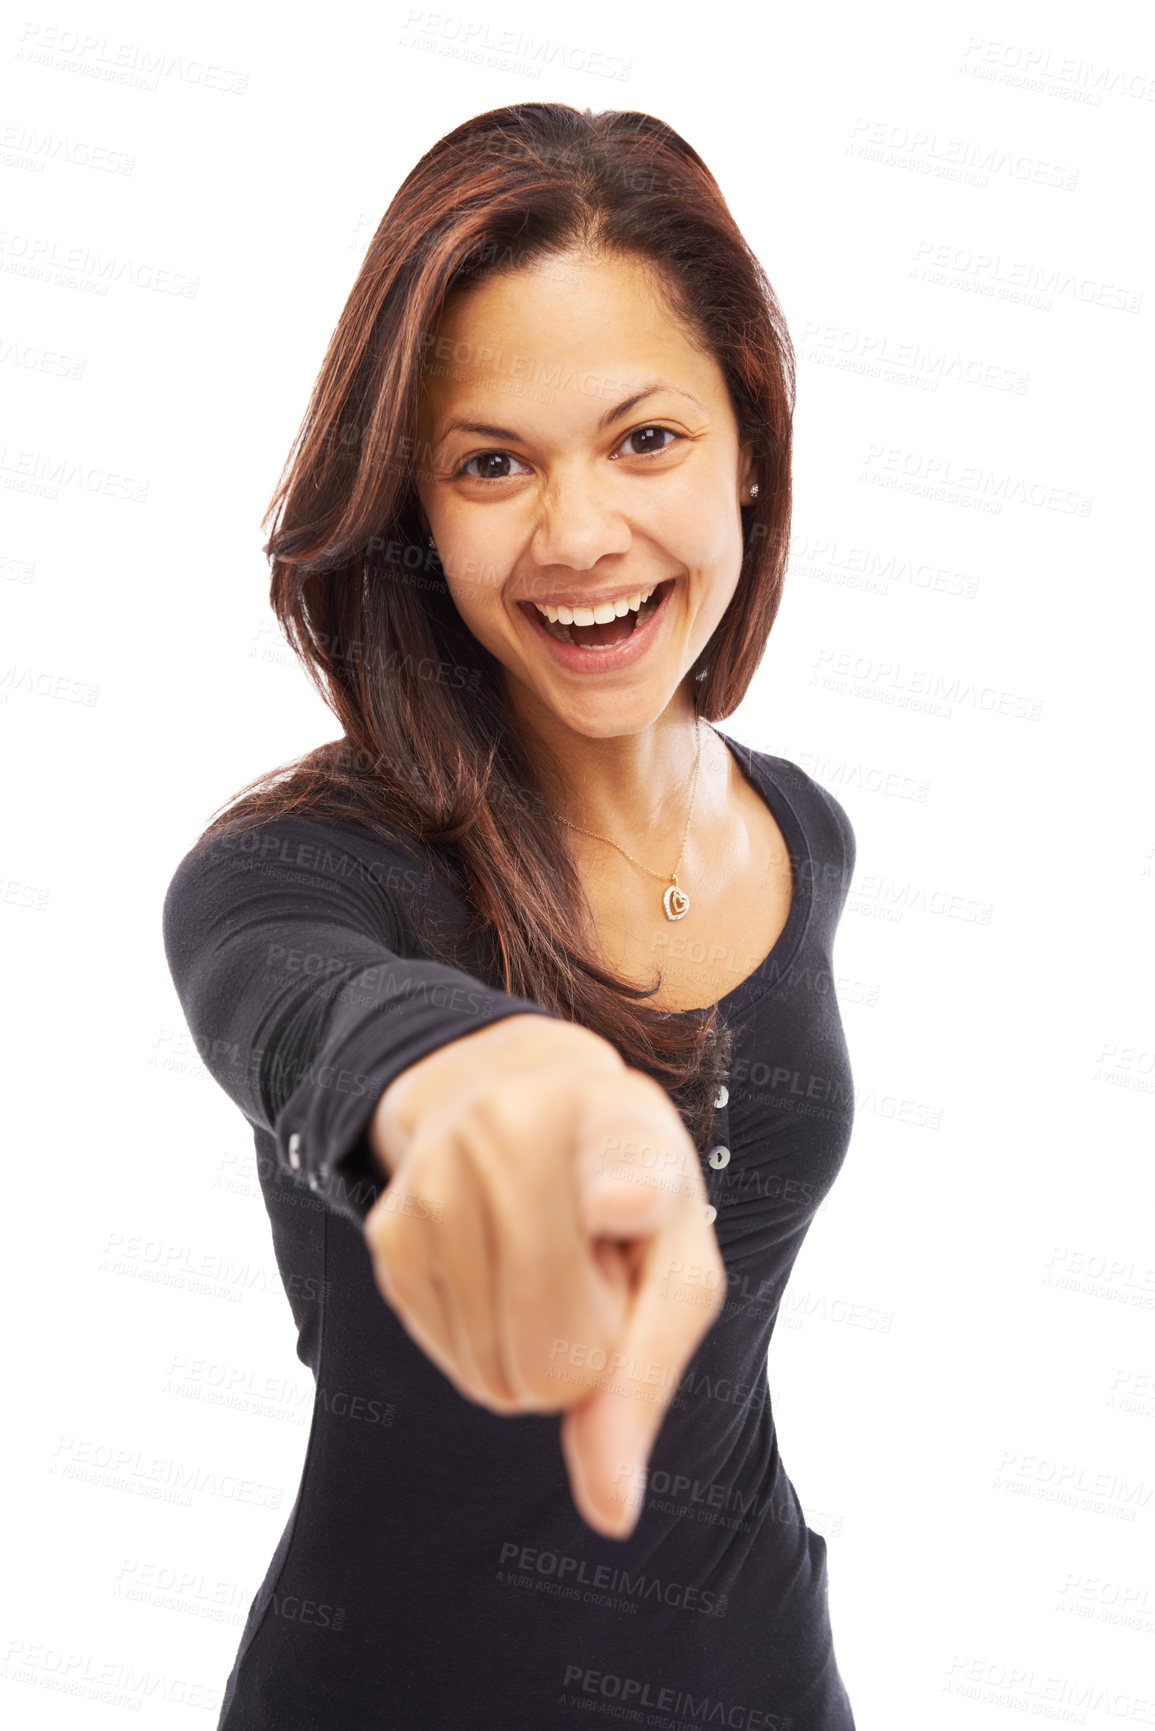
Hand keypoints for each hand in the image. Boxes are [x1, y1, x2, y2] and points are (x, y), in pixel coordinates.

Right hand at [362, 1014, 724, 1537]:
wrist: (523, 1096)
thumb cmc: (628, 1185)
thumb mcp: (680, 1257)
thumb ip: (647, 1378)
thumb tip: (610, 1510)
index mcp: (602, 1117)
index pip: (620, 1194)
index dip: (625, 1192)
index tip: (633, 1197)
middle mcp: (500, 1135)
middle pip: (554, 1365)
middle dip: (592, 1348)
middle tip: (598, 1265)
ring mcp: (429, 1183)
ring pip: (499, 1381)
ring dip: (537, 1346)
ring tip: (550, 1256)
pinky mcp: (386, 1234)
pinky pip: (459, 1365)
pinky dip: (491, 1341)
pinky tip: (501, 1265)